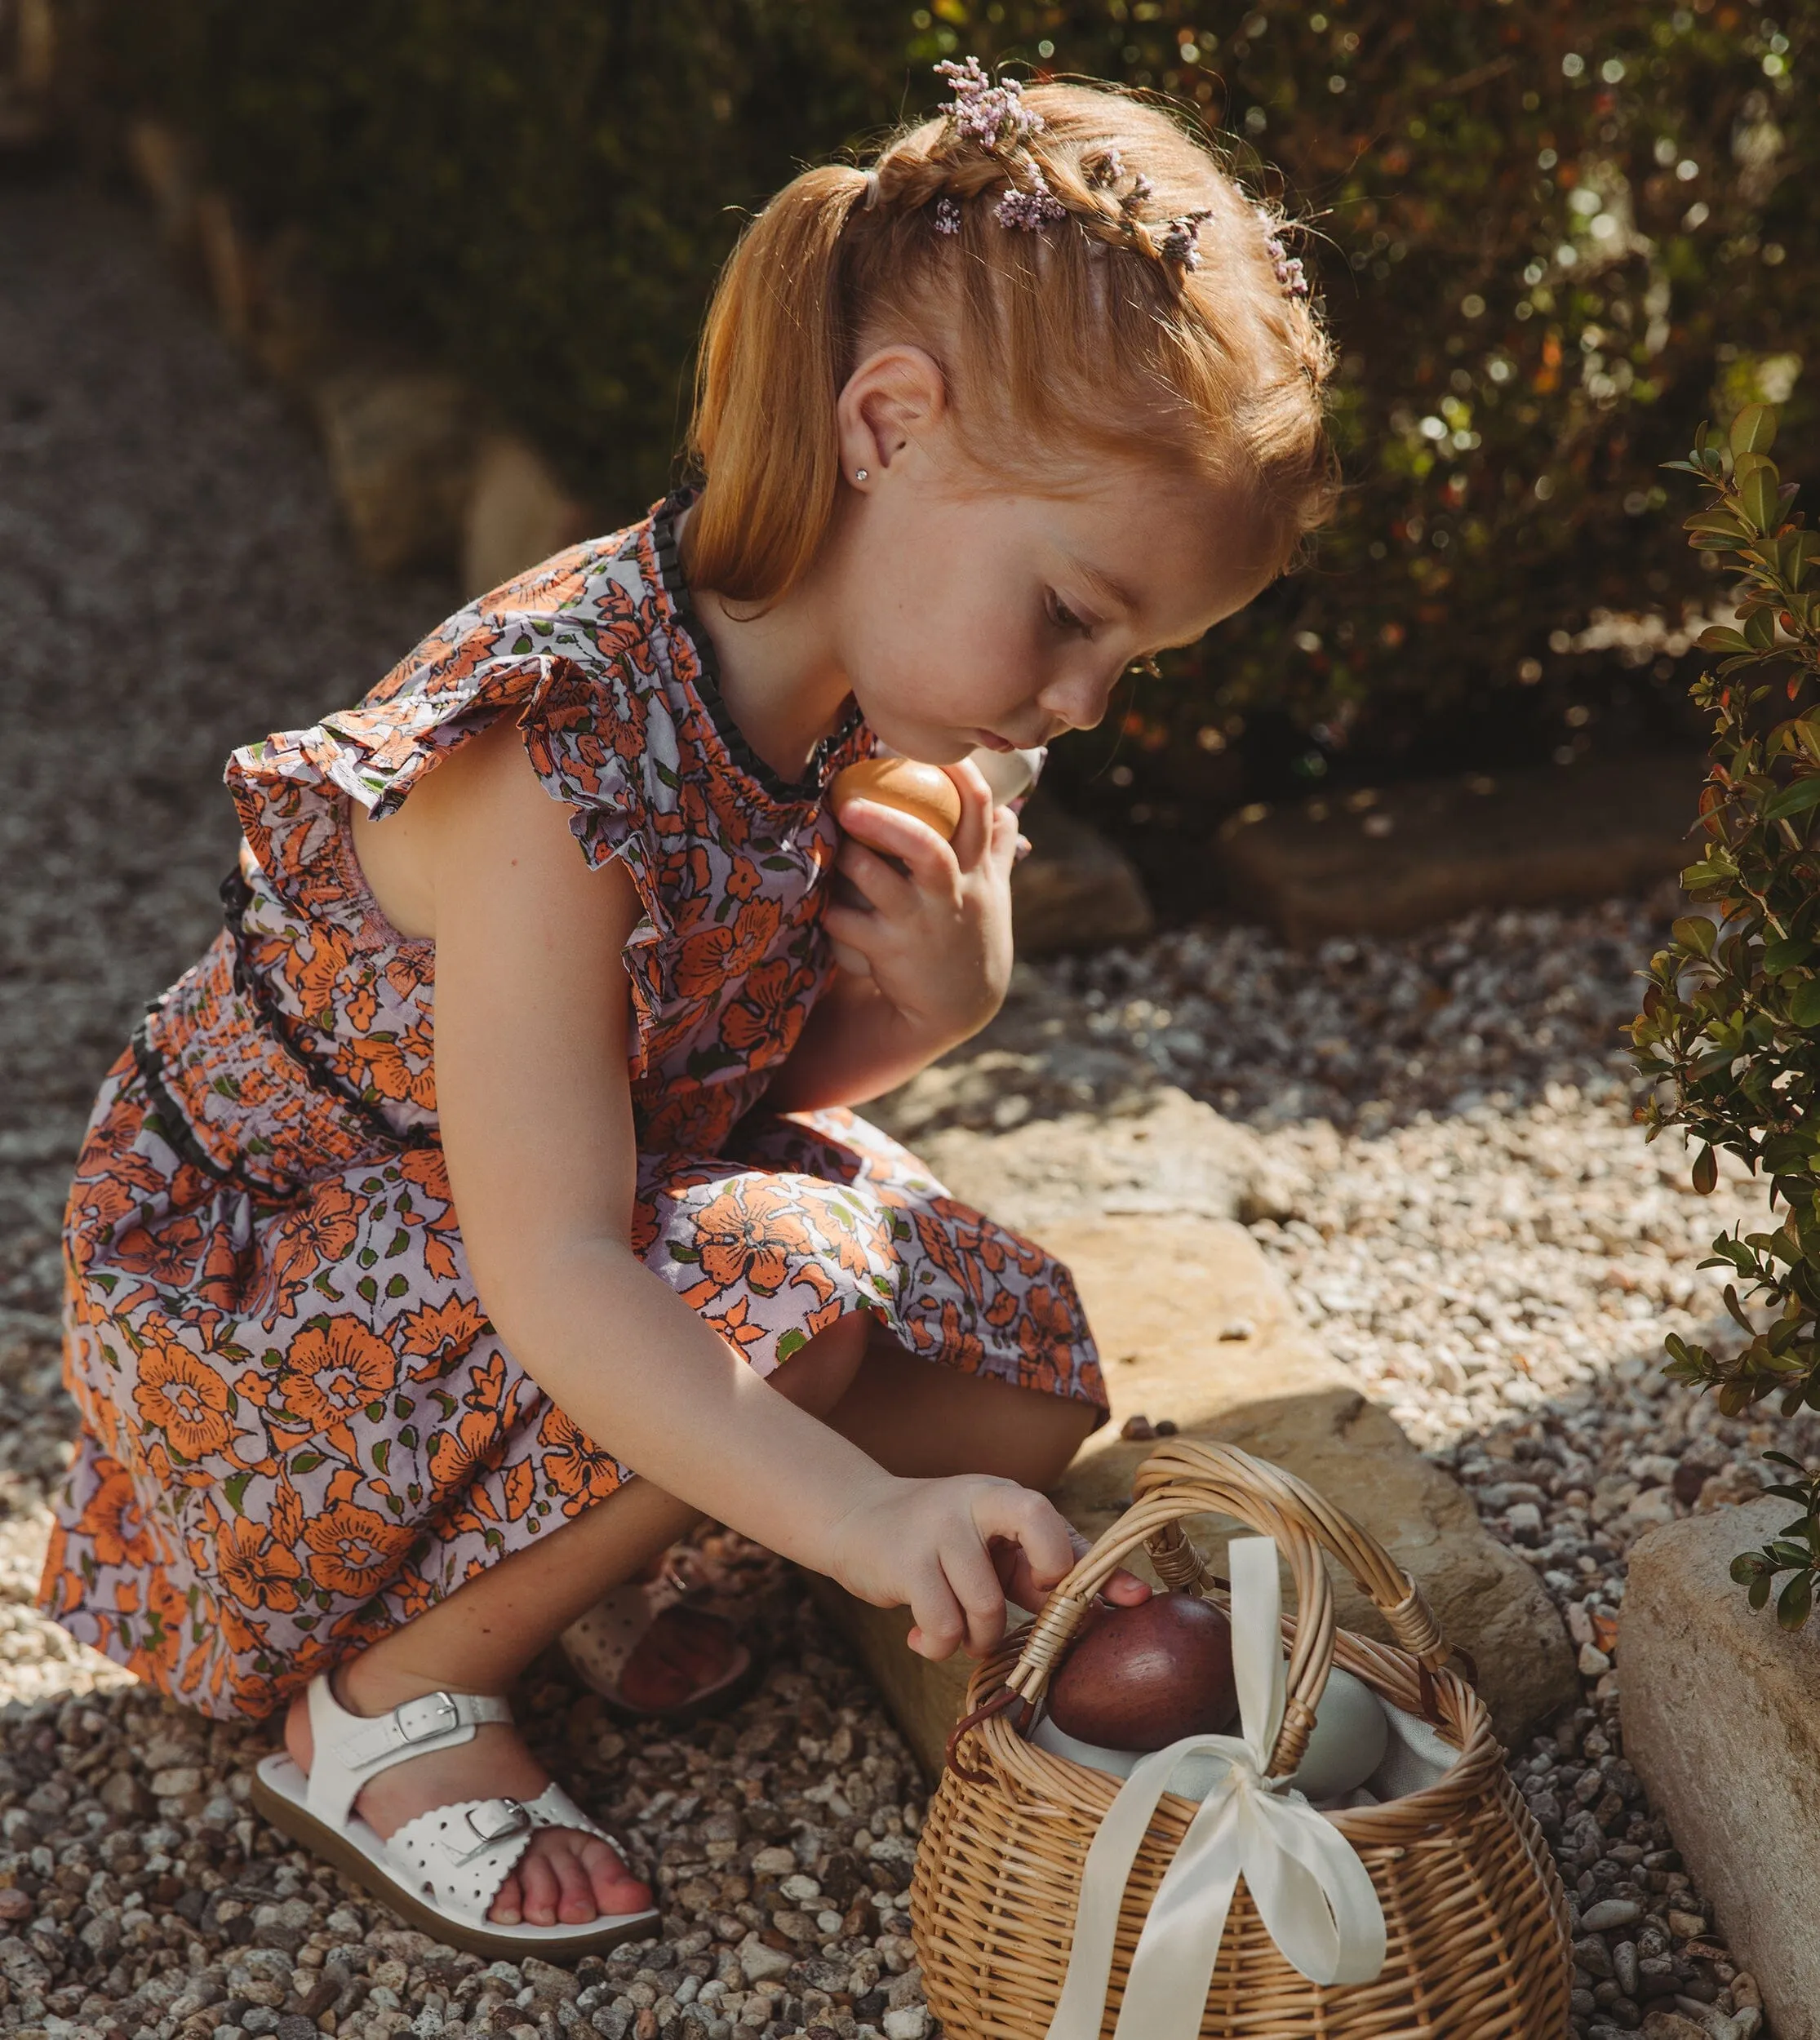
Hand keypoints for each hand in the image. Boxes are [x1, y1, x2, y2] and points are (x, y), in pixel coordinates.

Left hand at [824, 759, 1017, 1055]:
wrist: (959, 1006)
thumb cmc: (971, 937)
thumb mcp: (994, 893)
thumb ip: (998, 850)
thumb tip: (1008, 808)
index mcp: (978, 872)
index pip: (978, 811)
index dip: (959, 774)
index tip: (931, 744)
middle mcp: (951, 895)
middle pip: (926, 847)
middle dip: (887, 820)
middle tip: (848, 800)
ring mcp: (920, 926)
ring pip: (880, 884)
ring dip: (850, 861)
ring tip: (832, 847)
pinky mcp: (889, 953)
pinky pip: (848, 925)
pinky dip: (831, 913)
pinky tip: (826, 908)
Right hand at [827, 1472, 1150, 1659]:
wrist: (856, 1519)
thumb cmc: (945, 1540)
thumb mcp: (999, 1541)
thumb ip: (1056, 1565)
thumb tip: (1135, 1598)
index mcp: (1006, 1496)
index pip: (1054, 1522)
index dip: (1074, 1570)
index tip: (1069, 1600)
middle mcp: (975, 1502)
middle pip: (1040, 1560)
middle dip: (1042, 1602)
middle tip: (1011, 1617)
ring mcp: (937, 1529)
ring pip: (987, 1610)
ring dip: (977, 1639)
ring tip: (959, 1631)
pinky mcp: (903, 1562)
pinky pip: (942, 1627)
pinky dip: (938, 1647)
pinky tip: (924, 1637)